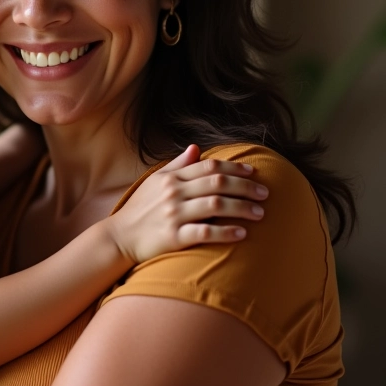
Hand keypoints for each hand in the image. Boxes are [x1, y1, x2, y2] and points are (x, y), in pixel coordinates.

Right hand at [105, 145, 267, 263]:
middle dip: (245, 187)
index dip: (234, 168)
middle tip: (265, 194)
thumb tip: (196, 148)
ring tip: (260, 213)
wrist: (120, 236)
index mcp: (171, 178)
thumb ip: (177, 165)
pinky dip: (225, 231)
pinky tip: (242, 233)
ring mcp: (174, 214)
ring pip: (216, 205)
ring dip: (242, 208)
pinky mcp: (174, 236)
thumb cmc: (140, 209)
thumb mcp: (155, 182)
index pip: (209, 167)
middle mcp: (173, 193)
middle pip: (217, 183)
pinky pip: (205, 232)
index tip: (254, 173)